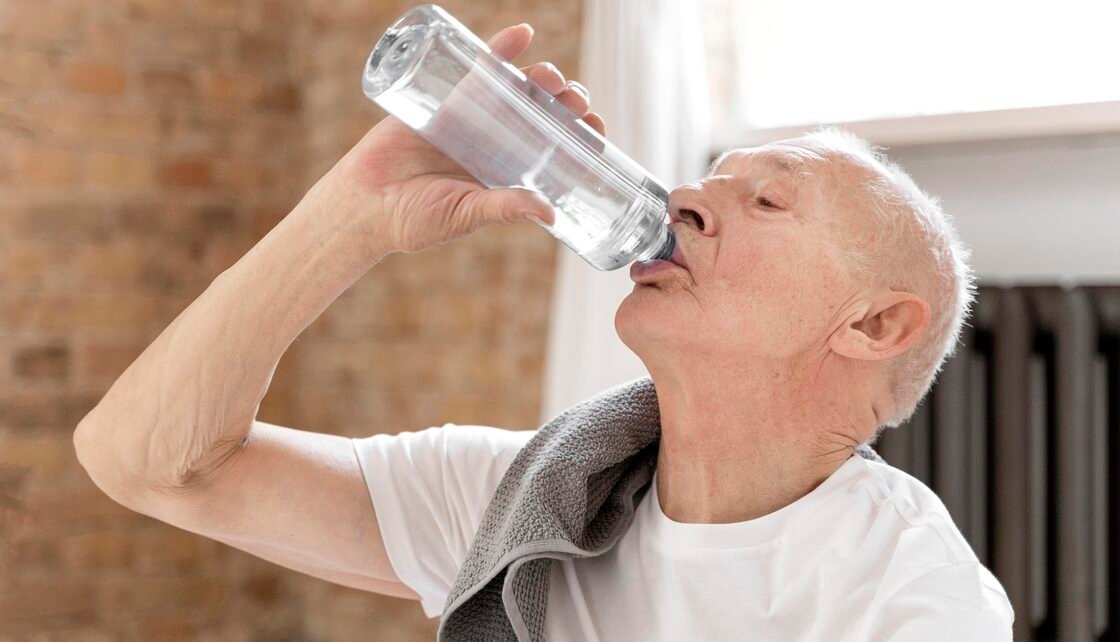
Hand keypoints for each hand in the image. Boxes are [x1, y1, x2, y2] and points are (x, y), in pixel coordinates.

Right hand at [320, 23, 606, 256]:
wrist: (362, 205)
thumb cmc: (414, 222)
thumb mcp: (465, 216)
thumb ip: (503, 209)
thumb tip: (549, 211)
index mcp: (509, 175)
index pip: (557, 151)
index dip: (582, 137)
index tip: (597, 129)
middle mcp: (497, 145)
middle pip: (543, 115)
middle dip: (566, 104)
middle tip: (577, 101)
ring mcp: (474, 120)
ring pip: (518, 89)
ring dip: (542, 77)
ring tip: (552, 77)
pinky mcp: (447, 99)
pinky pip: (479, 68)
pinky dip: (501, 48)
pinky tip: (522, 34)